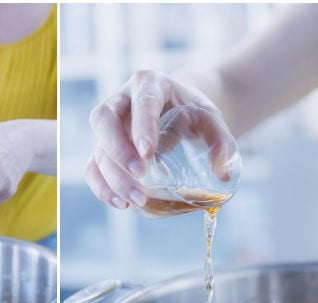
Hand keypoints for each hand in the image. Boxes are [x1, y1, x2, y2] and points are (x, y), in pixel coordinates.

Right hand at [85, 70, 236, 209]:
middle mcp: (122, 102)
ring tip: (134, 200)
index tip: (148, 152)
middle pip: (104, 121)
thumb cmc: (193, 114)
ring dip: (113, 177)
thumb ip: (221, 141)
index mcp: (149, 85)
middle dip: (118, 151)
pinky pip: (93, 167)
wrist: (180, 111)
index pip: (140, 102)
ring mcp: (110, 127)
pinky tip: (120, 203)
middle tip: (139, 175)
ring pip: (98, 148)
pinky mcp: (105, 150)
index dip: (141, 126)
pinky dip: (102, 187)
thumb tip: (223, 174)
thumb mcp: (211, 119)